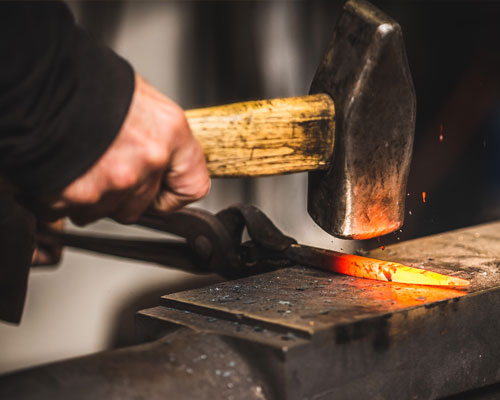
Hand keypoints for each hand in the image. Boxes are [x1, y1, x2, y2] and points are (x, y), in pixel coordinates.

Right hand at [38, 73, 209, 225]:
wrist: (39, 79)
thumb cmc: (88, 82)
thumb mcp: (141, 101)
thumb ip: (158, 138)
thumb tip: (163, 160)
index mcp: (169, 132)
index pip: (192, 186)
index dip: (174, 194)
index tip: (162, 192)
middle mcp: (147, 161)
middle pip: (141, 205)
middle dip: (123, 194)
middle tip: (105, 166)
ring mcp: (113, 181)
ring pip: (106, 212)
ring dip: (93, 197)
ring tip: (81, 164)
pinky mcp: (76, 195)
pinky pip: (73, 213)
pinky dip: (64, 199)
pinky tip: (62, 172)